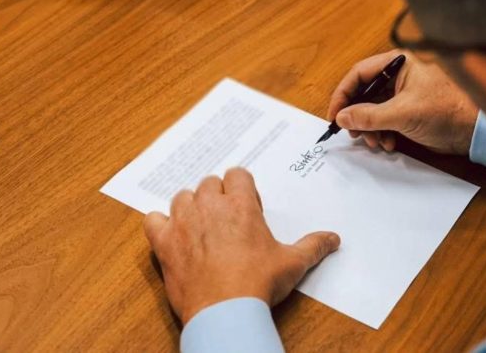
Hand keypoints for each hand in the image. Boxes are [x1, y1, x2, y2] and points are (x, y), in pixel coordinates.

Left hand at [143, 167, 339, 323]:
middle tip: (228, 220)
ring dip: (191, 206)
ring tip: (202, 227)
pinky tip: (172, 236)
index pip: (237, 174)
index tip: (249, 208)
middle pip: (208, 183)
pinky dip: (160, 224)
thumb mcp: (293, 263)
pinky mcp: (164, 243)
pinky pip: (152, 220)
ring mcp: (183, 222)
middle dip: (218, 196)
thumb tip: (333, 239)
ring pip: (181, 197)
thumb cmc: (257, 284)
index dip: (242, 189)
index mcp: (240, 204)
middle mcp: (209, 206)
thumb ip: (313, 246)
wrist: (225, 311)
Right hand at [328, 50, 478, 153]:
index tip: (335, 115)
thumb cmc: (446, 111)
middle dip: (357, 116)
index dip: (343, 94)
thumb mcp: (402, 113)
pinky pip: (383, 122)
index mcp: (398, 64)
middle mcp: (398, 76)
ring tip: (375, 142)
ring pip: (371, 111)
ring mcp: (402, 95)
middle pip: (363, 94)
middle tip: (354, 133)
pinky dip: (381, 134)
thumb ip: (369, 115)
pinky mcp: (407, 113)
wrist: (473, 132)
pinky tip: (388, 144)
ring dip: (369, 129)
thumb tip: (343, 117)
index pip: (359, 74)